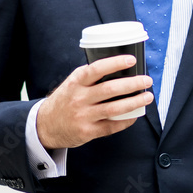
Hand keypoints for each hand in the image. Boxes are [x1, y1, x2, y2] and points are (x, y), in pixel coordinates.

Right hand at [36, 55, 153, 148]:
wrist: (45, 126)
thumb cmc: (64, 101)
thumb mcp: (71, 84)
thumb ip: (89, 77)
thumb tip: (119, 68)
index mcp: (76, 82)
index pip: (97, 69)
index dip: (115, 63)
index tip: (131, 60)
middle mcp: (79, 98)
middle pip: (110, 89)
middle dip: (132, 84)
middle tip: (147, 80)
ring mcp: (83, 116)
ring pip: (114, 109)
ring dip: (134, 102)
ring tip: (147, 97)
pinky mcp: (87, 131)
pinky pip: (111, 126)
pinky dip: (126, 120)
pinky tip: (135, 115)